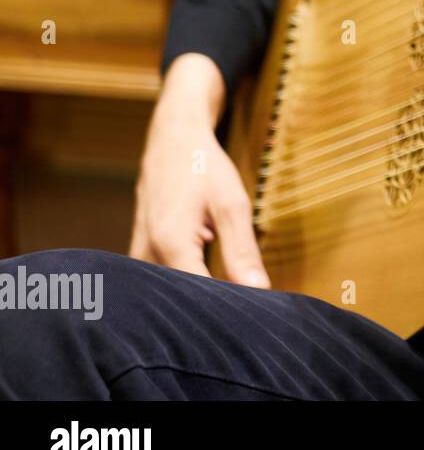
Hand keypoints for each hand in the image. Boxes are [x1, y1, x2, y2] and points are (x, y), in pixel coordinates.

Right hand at [130, 53, 269, 286]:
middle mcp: (147, 253)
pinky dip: (184, 281)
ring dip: (196, 294)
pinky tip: (208, 279)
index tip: (253, 313)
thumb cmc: (203, 166)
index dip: (227, 309)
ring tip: (227, 294)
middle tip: (243, 305)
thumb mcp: (232, 204)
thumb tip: (259, 290)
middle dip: (211, 305)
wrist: (172, 136)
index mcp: (170, 244)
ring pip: (168, 290)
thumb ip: (242, 250)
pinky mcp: (140, 248)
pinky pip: (160, 278)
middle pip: (180, 298)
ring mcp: (139, 252)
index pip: (199, 297)